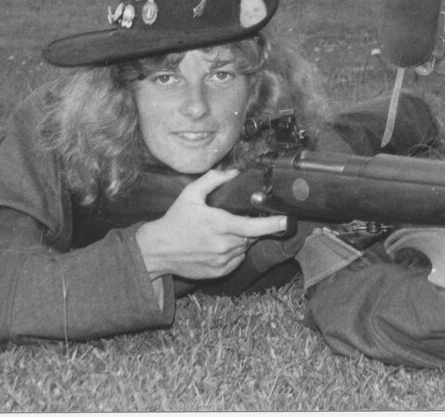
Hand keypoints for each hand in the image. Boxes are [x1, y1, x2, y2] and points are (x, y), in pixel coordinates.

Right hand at [135, 168, 288, 281]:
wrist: (157, 250)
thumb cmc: (175, 220)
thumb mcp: (190, 194)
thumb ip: (213, 179)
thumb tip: (233, 172)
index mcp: (219, 225)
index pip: (252, 226)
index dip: (272, 224)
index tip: (287, 220)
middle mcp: (222, 245)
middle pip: (252, 235)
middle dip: (253, 225)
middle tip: (240, 216)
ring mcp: (221, 261)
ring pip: (245, 247)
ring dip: (242, 238)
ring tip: (226, 229)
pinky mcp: (218, 272)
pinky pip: (237, 259)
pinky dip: (235, 251)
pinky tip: (221, 243)